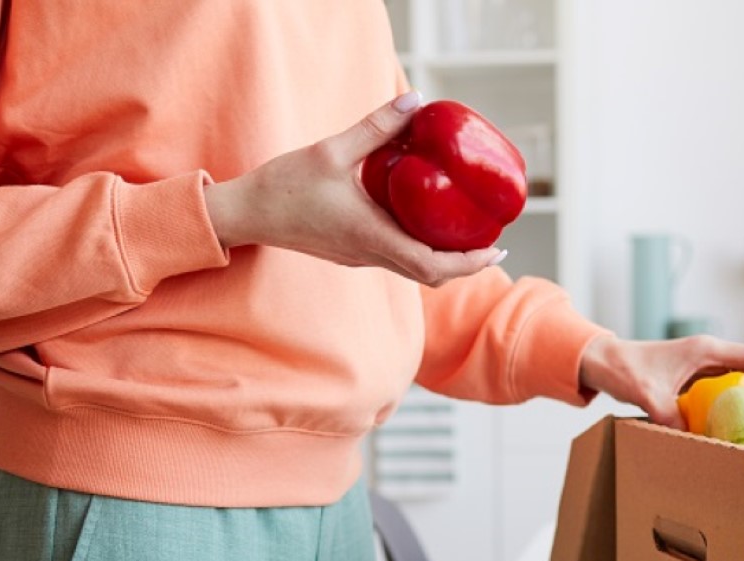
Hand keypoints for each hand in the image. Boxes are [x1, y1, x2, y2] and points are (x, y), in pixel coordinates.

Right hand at [203, 92, 501, 286]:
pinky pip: (398, 259)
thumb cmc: (284, 185)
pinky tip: (430, 224)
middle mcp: (371, 255)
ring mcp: (361, 258)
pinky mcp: (352, 253)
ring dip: (446, 260)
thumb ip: (376, 127)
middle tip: (493, 242)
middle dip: (467, 264)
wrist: (246, 214)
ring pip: (415, 270)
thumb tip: (415, 102)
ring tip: (470, 235)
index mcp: (372, 237)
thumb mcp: (333, 150)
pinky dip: (423, 251)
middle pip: (432, 276)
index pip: (433, 266)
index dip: (470, 263)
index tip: (496, 247)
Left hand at [578, 335, 743, 429]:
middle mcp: (708, 354)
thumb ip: (669, 415)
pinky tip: (739, 427)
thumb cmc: (624, 369)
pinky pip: (724, 390)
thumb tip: (691, 440)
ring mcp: (701, 366)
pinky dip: (736, 404)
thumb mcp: (648, 395)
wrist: (602, 361)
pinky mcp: (692, 378)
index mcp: (706, 349)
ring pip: (741, 380)